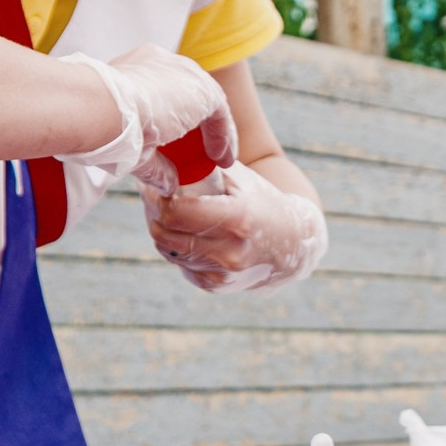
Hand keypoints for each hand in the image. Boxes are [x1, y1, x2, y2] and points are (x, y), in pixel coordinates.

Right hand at [64, 46, 234, 183]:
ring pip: (206, 101)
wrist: (98, 110)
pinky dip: (222, 136)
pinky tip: (220, 158)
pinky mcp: (201, 88)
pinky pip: (219, 113)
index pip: (161, 89)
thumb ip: (153, 162)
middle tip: (200, 149)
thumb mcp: (129, 146)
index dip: (172, 115)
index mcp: (136, 68)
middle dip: (196, 121)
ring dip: (214, 131)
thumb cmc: (101, 127)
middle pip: (186, 93)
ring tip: (217, 157)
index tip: (174, 140)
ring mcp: (182, 72)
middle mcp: (161, 64)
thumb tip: (168, 185)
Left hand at [142, 161, 328, 293]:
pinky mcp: (216, 285)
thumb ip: (206, 170)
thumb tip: (169, 160)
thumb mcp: (242, 180)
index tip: (154, 184)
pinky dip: (177, 248)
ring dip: (162, 230)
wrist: (293, 245)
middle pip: (165, 233)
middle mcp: (230, 251)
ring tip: (168, 212)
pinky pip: (181, 264)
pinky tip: (185, 233)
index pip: (176, 212)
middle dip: (153, 212)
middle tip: (153, 197)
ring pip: (168, 250)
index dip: (157, 197)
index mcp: (238, 218)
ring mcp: (223, 272)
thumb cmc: (263, 203)